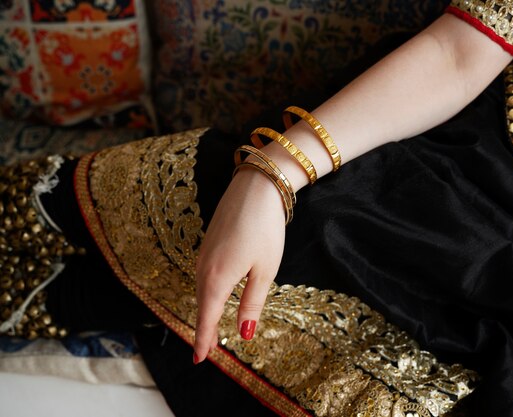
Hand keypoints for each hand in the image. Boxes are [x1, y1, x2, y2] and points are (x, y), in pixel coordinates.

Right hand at [193, 169, 285, 362]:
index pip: (206, 317)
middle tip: (207, 350)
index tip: (199, 360)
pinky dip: (209, 290)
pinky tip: (217, 294)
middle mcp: (204, 267)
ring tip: (212, 328)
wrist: (257, 186)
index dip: (203, 340)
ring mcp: (204, 253)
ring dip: (207, 308)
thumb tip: (244, 334)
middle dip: (205, 327)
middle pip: (202, 304)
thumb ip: (251, 304)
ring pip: (203, 288)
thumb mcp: (264, 270)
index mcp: (217, 277)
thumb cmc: (265, 228)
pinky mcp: (208, 243)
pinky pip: (205, 274)